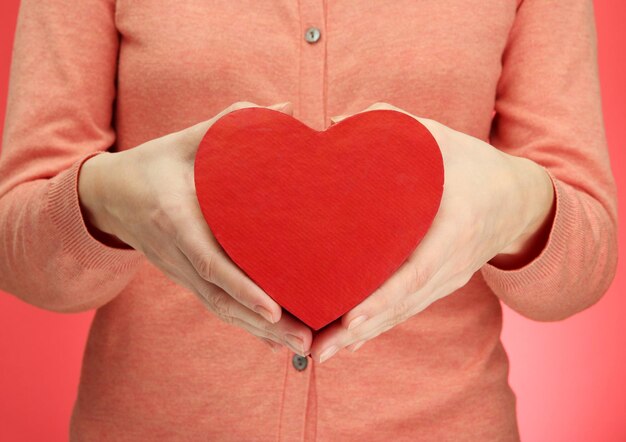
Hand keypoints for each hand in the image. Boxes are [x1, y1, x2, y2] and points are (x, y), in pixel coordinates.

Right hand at [78, 101, 312, 355]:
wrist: (108, 198)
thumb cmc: (150, 165)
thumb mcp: (181, 141)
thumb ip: (227, 124)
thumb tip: (283, 108)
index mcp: (175, 218)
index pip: (209, 261)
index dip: (240, 287)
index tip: (273, 308)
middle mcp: (177, 254)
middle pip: (221, 299)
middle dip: (263, 324)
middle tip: (306, 341)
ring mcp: (180, 271)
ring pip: (221, 310)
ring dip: (260, 333)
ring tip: (303, 347)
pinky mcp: (186, 278)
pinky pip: (217, 305)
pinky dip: (246, 324)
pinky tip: (276, 339)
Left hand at [310, 102, 555, 362]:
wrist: (517, 199)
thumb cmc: (472, 164)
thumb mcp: (439, 137)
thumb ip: (392, 124)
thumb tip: (337, 121)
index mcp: (455, 227)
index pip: (418, 271)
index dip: (385, 298)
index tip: (350, 318)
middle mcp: (451, 263)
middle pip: (403, 305)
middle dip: (359, 330)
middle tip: (318, 349)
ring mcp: (447, 279)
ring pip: (401, 314)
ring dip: (362, 337)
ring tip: (320, 353)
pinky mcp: (441, 284)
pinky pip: (406, 309)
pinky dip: (377, 327)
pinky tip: (348, 343)